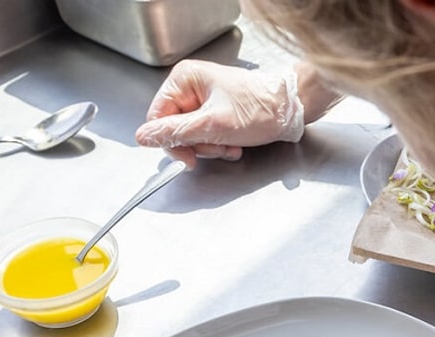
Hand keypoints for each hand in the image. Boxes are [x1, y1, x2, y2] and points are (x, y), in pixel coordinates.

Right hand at [135, 59, 304, 167]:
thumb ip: (175, 133)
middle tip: (215, 147)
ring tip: (229, 145)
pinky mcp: (218, 113)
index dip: (169, 142)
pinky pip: (207, 136)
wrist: (291, 110)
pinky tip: (234, 145)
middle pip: (175, 129)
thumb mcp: (212, 125)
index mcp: (184, 80)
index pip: (158, 118)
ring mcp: (205, 101)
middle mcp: (192, 87)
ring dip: (210, 148)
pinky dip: (219, 145)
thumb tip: (144, 137)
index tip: (187, 158)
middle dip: (196, 146)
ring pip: (192, 136)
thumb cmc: (259, 109)